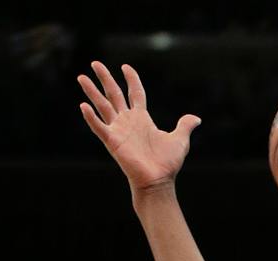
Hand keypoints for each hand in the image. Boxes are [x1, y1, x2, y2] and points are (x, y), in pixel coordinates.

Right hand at [78, 61, 199, 191]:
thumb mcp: (180, 140)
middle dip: (105, 78)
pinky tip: (83, 106)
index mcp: (142, 118)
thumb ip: (185, 126)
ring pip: (102, 105)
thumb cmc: (167, 163)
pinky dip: (91, 117)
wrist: (159, 180)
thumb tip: (196, 118)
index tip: (125, 67)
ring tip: (81, 77)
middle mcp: (128, 121)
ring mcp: (118, 130)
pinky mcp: (112, 141)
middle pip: (114, 94)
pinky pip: (99, 127)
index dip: (131, 79)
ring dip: (92, 92)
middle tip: (95, 63)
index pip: (135, 93)